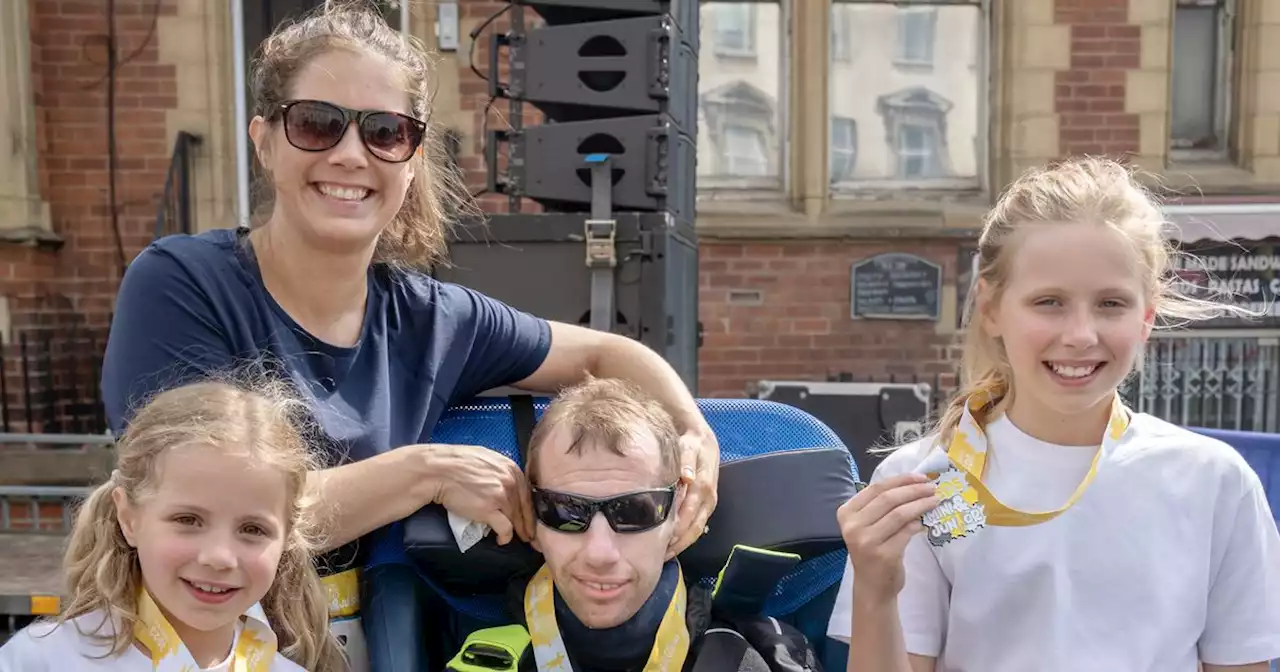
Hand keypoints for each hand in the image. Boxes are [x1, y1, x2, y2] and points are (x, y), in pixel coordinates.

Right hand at [427, 444, 532, 544]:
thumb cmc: (457, 463)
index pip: (527, 494)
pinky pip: (505, 528)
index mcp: (511, 469)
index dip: (529, 509)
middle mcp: (510, 482)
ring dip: (517, 532)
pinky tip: (502, 540)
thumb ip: (500, 472)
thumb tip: (504, 482)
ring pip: (516, 519)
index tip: (530, 519)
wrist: (439, 470)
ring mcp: (501, 496)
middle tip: (529, 536)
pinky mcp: (489, 510)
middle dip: (528, 525)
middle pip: (524, 508)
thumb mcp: (486, 459)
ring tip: (517, 539)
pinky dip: (505, 537)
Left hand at [667, 426, 719, 557]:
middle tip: (658, 555)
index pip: (689, 513)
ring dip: (682, 544)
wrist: (703, 439)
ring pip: (697, 530)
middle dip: (678, 543)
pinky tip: (673, 544)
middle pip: (694, 527)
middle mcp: (708, 498)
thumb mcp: (688, 446)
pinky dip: (686, 538)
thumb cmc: (691, 444)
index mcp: (703, 486)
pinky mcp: (707, 505)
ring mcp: (709, 504)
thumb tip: (687, 477)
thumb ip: (686, 461)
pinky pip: (698, 526)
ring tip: (664, 554)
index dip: (675, 529)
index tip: (659, 541)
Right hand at [837, 473, 938, 604]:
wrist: (871, 587)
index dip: (900, 480)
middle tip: (932, 487)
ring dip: (920, 504)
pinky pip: (906, 532)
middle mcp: (853, 526)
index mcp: (846, 513)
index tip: (920, 477)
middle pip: (888, 499)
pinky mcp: (884, 554)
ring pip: (899, 514)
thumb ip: (881, 507)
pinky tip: (924, 522)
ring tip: (934, 500)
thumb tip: (913, 485)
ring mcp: (867, 541)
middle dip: (914, 490)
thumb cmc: (871, 552)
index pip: (875, 488)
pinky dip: (917, 524)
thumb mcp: (867, 526)